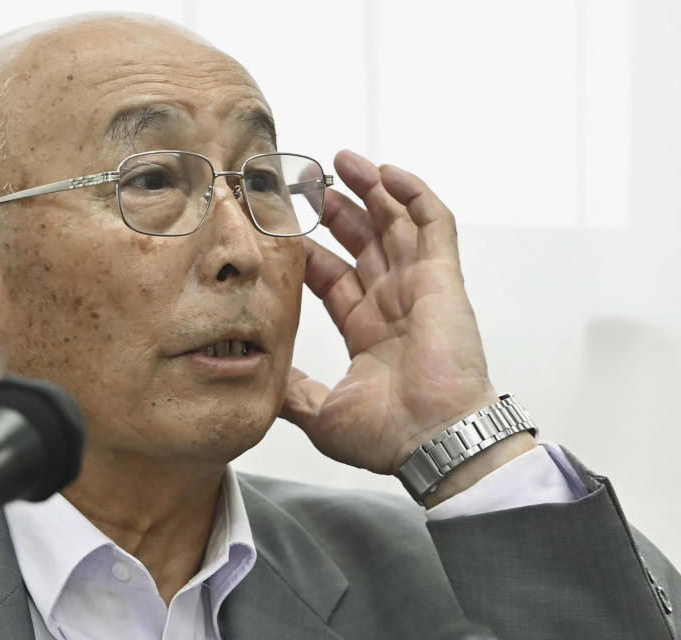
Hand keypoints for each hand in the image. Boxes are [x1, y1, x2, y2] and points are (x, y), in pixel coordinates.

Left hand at [282, 150, 500, 475]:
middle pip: (362, 242)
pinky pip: (433, 222)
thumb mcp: (320, 411)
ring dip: (371, 190)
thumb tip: (258, 386)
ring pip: (395, 223)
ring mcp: (418, 288)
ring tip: (341, 160)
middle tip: (307, 183)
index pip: (331, 276)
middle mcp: (392, 304)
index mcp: (366, 330)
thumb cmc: (388, 436)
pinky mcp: (442, 277)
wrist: (432, 443)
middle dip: (336, 210)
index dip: (308, 250)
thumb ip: (291, 392)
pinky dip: (414, 193)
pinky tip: (387, 172)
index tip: (279, 226)